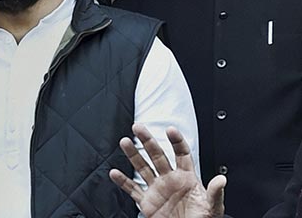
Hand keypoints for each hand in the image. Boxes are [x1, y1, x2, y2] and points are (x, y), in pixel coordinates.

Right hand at [109, 124, 225, 217]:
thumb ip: (215, 193)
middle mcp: (170, 180)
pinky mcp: (147, 202)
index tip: (170, 130)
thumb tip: (222, 179)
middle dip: (147, 141)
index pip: (181, 154)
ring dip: (133, 155)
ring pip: (143, 168)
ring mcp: (157, 190)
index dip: (176, 141)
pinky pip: (133, 190)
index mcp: (187, 178)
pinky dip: (123, 182)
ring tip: (125, 142)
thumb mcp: (213, 208)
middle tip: (138, 128)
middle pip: (157, 155)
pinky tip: (114, 173)